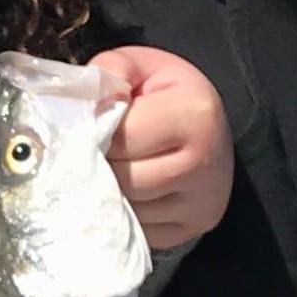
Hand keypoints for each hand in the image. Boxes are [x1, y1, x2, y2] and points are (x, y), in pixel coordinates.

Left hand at [91, 46, 233, 256]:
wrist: (212, 128)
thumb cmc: (169, 93)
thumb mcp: (141, 66)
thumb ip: (109, 72)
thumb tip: (85, 106)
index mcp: (195, 115)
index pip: (122, 137)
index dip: (94, 133)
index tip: (86, 127)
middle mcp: (205, 164)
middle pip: (124, 179)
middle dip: (98, 166)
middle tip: (89, 151)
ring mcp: (201, 203)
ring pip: (128, 208)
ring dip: (107, 192)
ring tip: (105, 170)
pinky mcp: (193, 229)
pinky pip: (138, 229)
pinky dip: (123, 213)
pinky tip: (124, 191)